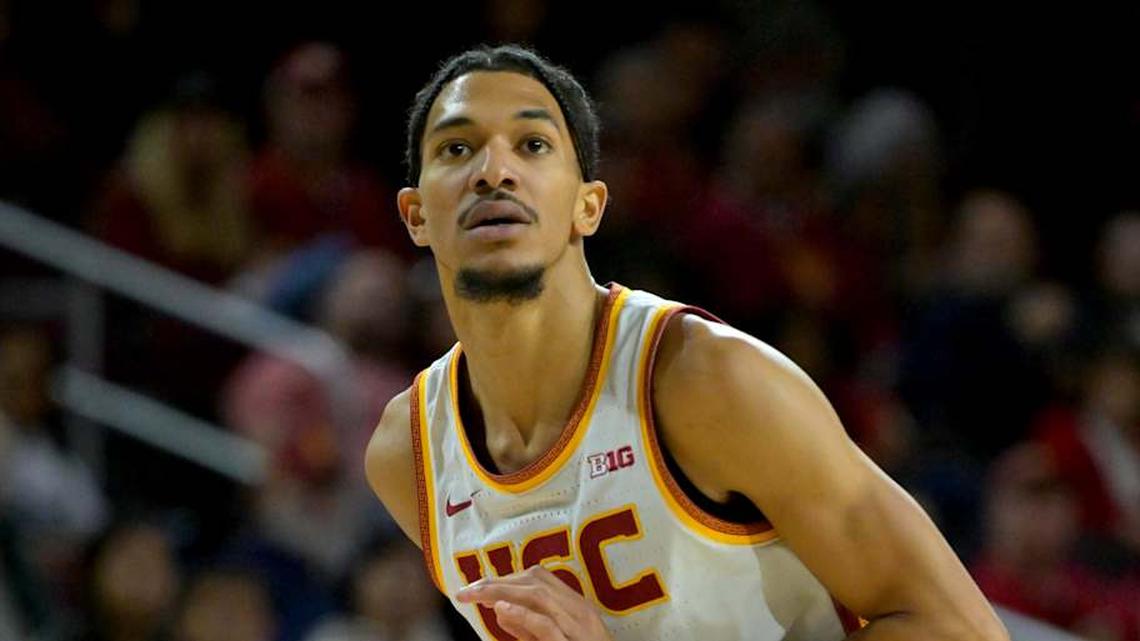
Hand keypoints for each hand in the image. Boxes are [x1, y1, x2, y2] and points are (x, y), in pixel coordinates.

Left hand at [456, 566, 613, 640]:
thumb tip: (500, 610)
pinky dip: (523, 614)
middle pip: (536, 582)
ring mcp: (579, 627)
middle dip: (498, 582)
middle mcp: (580, 612)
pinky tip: (500, 610)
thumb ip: (527, 628)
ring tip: (475, 595)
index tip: (479, 587)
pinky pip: (547, 624)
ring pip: (539, 596)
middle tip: (467, 591)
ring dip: (502, 591)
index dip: (507, 578)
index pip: (539, 580)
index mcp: (576, 608)